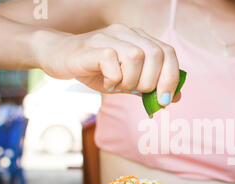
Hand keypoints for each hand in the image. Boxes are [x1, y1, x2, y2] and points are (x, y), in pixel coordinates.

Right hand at [35, 24, 180, 105]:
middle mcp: (127, 33)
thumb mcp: (126, 82)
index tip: (164, 99)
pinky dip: (113, 78)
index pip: (168, 52)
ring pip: (136, 57)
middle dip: (151, 82)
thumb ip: (149, 87)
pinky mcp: (93, 46)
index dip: (171, 77)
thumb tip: (175, 97)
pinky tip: (105, 81)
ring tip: (118, 85)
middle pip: (156, 54)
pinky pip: (113, 61)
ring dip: (131, 80)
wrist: (59, 58)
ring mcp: (109, 37)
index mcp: (140, 39)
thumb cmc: (96, 71)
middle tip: (136, 92)